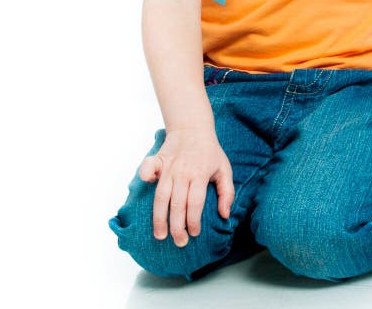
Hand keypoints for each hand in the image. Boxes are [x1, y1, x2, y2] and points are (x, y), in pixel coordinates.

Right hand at [138, 129, 233, 246]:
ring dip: (159, 217)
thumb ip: (226, 192)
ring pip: (161, 196)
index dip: (194, 221)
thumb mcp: (224, 169)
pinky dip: (145, 177)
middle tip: (179, 242)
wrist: (193, 128)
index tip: (194, 234)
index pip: (195, 203)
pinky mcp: (158, 160)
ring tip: (160, 235)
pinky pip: (148, 169)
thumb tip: (225, 214)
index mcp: (200, 174)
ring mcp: (169, 167)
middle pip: (177, 204)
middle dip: (177, 227)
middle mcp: (183, 172)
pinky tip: (145, 188)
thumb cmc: (210, 152)